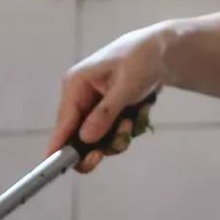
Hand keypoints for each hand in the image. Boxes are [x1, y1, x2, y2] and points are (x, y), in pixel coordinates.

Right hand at [49, 28, 164, 171]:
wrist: (163, 51)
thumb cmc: (142, 60)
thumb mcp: (126, 86)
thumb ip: (106, 113)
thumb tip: (85, 138)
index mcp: (75, 84)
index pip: (64, 121)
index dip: (60, 146)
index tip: (57, 168)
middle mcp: (79, 97)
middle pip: (79, 136)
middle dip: (103, 142)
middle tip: (121, 140)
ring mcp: (93, 106)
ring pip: (98, 139)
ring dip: (119, 135)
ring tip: (135, 119)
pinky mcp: (107, 112)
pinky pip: (112, 133)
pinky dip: (127, 130)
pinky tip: (139, 114)